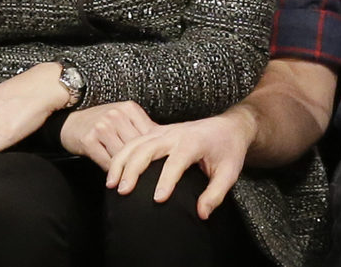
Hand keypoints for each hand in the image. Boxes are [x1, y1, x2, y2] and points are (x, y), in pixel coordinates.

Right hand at [60, 101, 158, 170]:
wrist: (70, 122)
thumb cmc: (100, 122)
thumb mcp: (123, 118)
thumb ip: (140, 127)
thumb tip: (165, 143)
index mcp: (129, 108)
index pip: (150, 133)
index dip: (157, 150)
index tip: (162, 163)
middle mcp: (116, 115)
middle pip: (138, 145)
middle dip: (144, 162)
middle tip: (152, 178)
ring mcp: (102, 127)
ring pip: (124, 155)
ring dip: (128, 170)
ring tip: (133, 180)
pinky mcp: (89, 140)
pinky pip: (107, 162)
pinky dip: (113, 172)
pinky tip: (117, 177)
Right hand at [104, 109, 256, 219]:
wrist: (228, 126)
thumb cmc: (229, 150)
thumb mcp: (229, 173)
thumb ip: (216, 194)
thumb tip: (201, 213)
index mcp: (194, 141)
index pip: (176, 160)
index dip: (166, 180)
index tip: (157, 199)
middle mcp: (176, 133)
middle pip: (148, 147)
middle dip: (133, 169)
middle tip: (123, 191)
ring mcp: (165, 130)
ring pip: (137, 142)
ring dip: (122, 161)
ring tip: (111, 183)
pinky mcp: (158, 132)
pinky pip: (136, 140)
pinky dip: (122, 154)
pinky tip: (115, 171)